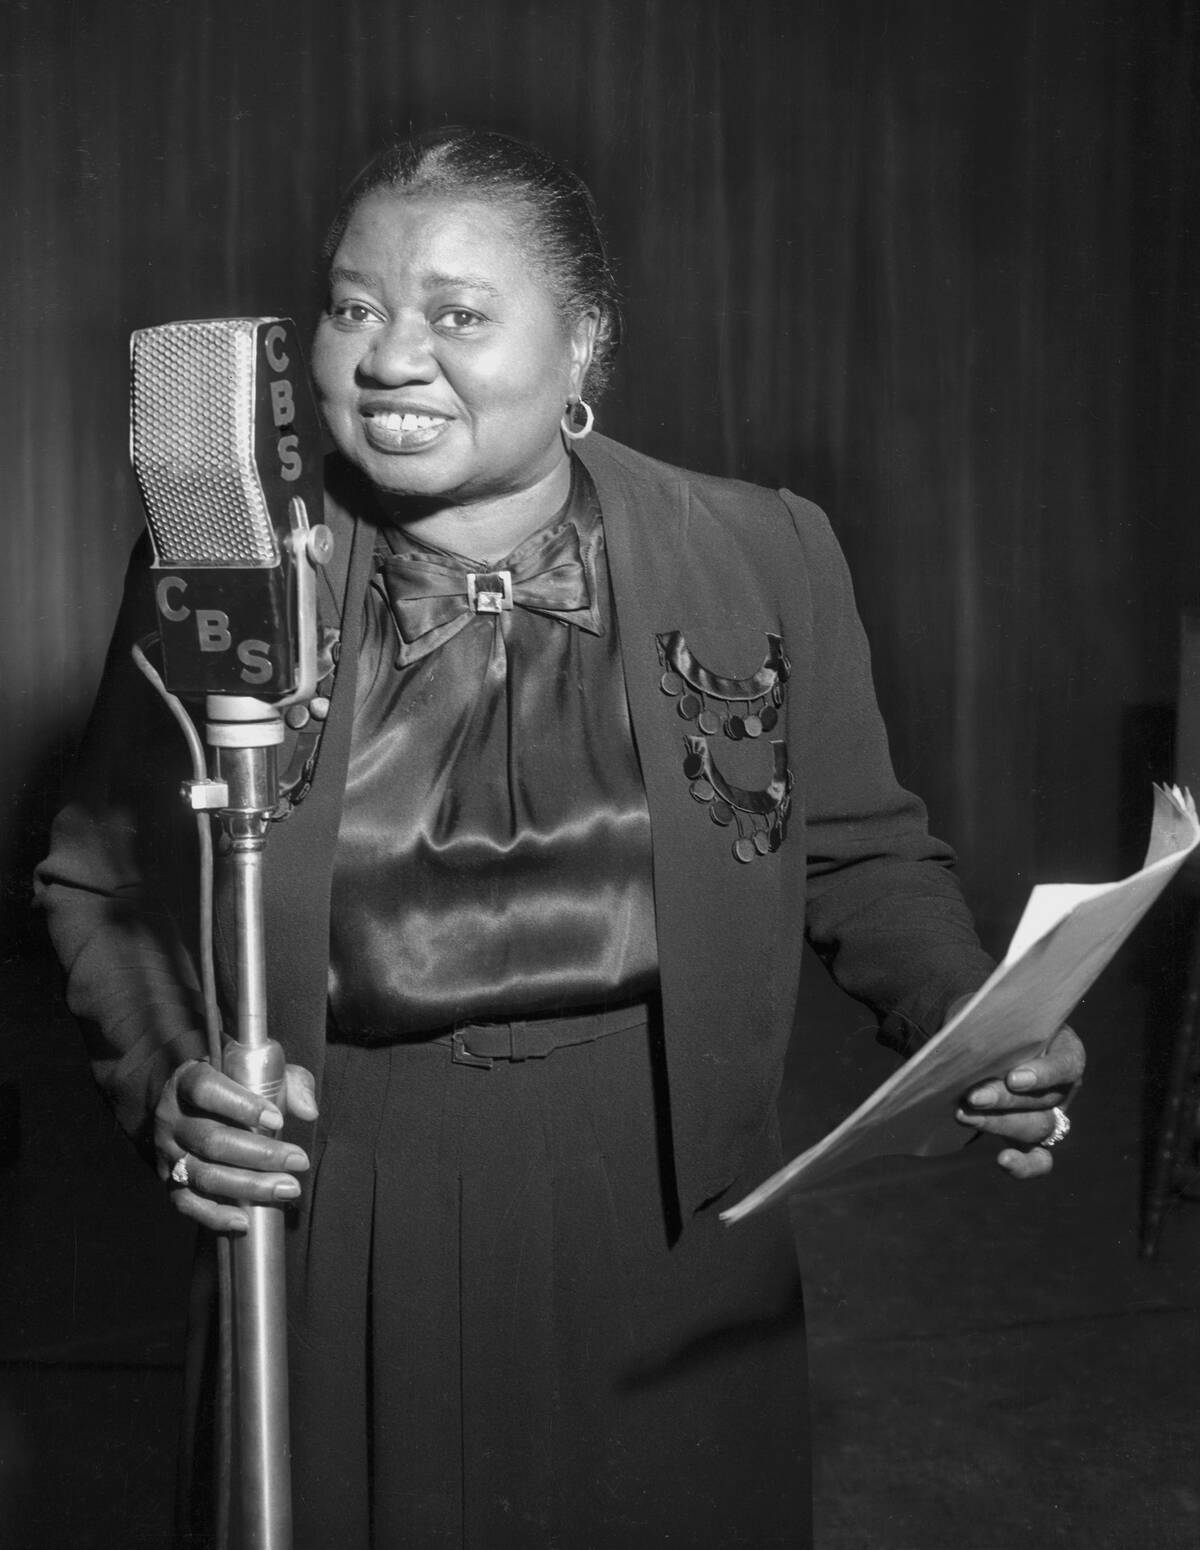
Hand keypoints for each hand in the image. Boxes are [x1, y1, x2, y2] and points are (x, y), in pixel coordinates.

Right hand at [154, 1058, 318, 1232]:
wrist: (185, 1104)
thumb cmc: (233, 1085)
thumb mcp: (260, 1071)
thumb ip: (290, 1083)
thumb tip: (309, 1112)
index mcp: (187, 1080)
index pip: (207, 1090)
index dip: (242, 1106)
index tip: (278, 1120)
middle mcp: (172, 1118)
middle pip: (212, 1141)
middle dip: (261, 1155)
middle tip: (300, 1161)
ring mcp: (167, 1152)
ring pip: (204, 1175)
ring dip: (249, 1186)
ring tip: (288, 1189)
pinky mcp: (168, 1181)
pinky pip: (186, 1204)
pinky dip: (215, 1216)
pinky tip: (245, 1221)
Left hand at [956, 1024, 1084, 1178]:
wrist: (978, 1042)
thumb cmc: (990, 1022)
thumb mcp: (993, 1014)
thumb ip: (993, 1026)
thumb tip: (970, 1040)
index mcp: (1064, 1049)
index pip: (1066, 1065)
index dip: (1044, 1074)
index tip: (1014, 1078)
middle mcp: (1062, 1086)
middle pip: (1043, 1101)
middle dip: (1004, 1100)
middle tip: (973, 1096)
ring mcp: (1049, 1115)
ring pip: (1036, 1128)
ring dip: (998, 1124)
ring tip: (964, 1115)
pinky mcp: (1032, 1139)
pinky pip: (1039, 1160)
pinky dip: (1024, 1165)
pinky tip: (1003, 1160)